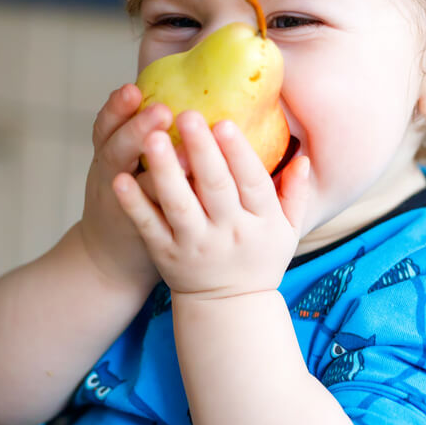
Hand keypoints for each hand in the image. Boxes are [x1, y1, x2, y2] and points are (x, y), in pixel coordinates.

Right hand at [80, 84, 171, 290]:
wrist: (109, 259)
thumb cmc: (127, 197)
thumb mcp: (124, 161)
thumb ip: (144, 131)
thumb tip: (182, 90)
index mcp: (108, 153)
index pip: (106, 125)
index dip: (116, 107)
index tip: (133, 88)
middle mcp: (110, 176)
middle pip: (115, 149)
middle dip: (135, 129)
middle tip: (161, 111)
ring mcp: (123, 206)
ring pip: (134, 185)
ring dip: (157, 168)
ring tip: (183, 153)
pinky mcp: (144, 232)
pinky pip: (153, 217)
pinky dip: (169, 205)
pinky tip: (192, 193)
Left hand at [111, 110, 310, 300]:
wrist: (230, 309)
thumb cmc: (259, 259)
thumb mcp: (288, 231)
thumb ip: (295, 193)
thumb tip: (303, 157)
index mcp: (262, 222)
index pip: (253, 183)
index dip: (239, 153)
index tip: (224, 122)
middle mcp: (229, 232)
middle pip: (216, 188)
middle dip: (202, 151)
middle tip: (187, 115)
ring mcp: (195, 244)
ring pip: (179, 204)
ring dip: (166, 171)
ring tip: (150, 137)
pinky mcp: (167, 255)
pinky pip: (149, 226)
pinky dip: (135, 204)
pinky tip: (122, 179)